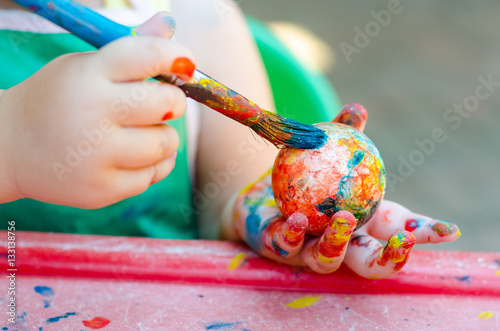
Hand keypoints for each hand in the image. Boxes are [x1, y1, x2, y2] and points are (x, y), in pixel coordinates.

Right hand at [0, 13, 194, 207]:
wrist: (9, 148)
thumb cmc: (57, 100)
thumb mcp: (83, 66)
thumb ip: (130, 48)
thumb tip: (170, 26)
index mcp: (88, 74)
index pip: (147, 56)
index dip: (177, 56)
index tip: (186, 64)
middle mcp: (92, 114)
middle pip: (166, 104)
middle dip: (174, 102)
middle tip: (162, 104)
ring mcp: (96, 156)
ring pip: (166, 143)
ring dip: (163, 137)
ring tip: (141, 133)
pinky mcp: (102, 189)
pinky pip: (155, 174)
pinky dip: (153, 164)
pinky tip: (131, 156)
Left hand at [228, 104, 459, 277]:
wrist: (259, 189)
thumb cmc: (303, 173)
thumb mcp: (324, 152)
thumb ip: (342, 135)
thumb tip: (357, 109)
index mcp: (359, 223)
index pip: (396, 232)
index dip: (425, 234)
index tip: (450, 231)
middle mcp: (338, 243)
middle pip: (371, 263)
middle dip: (391, 259)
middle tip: (404, 241)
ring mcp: (307, 250)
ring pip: (328, 260)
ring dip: (339, 242)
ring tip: (345, 218)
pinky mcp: (277, 248)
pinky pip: (285, 245)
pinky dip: (292, 233)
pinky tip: (296, 218)